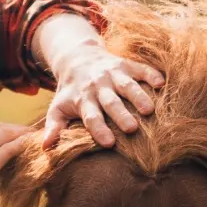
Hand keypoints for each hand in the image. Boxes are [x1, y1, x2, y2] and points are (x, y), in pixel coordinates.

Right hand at [0, 117, 33, 206]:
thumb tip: (0, 143)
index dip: (5, 127)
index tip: (19, 135)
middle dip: (17, 130)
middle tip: (33, 138)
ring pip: (6, 134)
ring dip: (24, 136)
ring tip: (36, 143)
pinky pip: (11, 149)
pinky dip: (24, 146)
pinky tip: (32, 152)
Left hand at [44, 42, 164, 147]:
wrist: (78, 57)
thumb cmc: (70, 91)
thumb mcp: (58, 107)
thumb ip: (54, 127)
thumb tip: (45, 148)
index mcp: (82, 99)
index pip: (90, 116)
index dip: (98, 129)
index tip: (109, 142)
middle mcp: (98, 86)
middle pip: (110, 102)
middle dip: (120, 114)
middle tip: (132, 129)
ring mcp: (113, 74)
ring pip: (127, 85)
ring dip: (138, 96)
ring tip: (149, 110)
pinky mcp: (126, 64)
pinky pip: (140, 68)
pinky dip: (150, 74)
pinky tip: (161, 83)